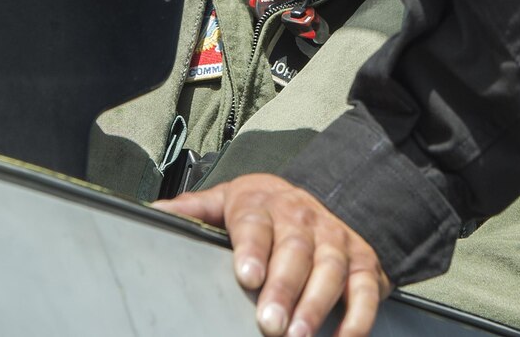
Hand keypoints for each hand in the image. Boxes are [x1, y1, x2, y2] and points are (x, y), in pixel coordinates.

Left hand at [159, 173, 389, 336]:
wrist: (308, 196)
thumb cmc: (260, 211)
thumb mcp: (224, 201)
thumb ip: (193, 211)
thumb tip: (153, 216)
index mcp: (263, 204)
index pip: (256, 224)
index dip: (252, 249)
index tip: (246, 276)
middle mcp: (304, 218)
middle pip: (296, 250)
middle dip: (284, 287)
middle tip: (269, 323)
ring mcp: (336, 238)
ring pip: (330, 269)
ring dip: (316, 304)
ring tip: (298, 335)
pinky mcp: (363, 260)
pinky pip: (366, 288)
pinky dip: (359, 316)